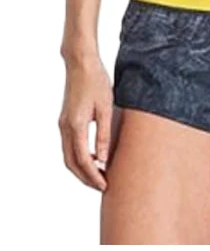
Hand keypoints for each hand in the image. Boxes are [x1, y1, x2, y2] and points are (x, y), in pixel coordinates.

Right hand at [58, 55, 111, 190]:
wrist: (81, 64)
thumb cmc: (97, 82)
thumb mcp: (106, 108)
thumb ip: (103, 134)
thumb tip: (104, 159)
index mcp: (75, 125)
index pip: (83, 160)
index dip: (94, 175)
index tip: (105, 185)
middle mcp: (65, 127)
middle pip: (71, 163)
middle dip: (86, 178)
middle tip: (103, 186)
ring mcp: (63, 124)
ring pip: (68, 156)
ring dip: (82, 169)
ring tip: (100, 176)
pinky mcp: (65, 120)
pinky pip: (69, 146)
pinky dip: (79, 158)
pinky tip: (95, 158)